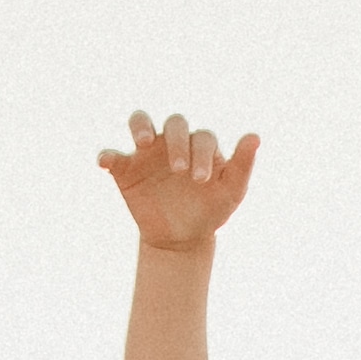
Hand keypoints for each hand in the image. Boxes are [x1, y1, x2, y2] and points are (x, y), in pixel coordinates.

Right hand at [103, 110, 260, 251]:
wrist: (181, 239)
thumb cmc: (210, 211)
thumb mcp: (230, 192)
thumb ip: (242, 164)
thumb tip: (255, 136)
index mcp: (199, 144)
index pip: (201, 138)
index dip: (201, 155)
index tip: (200, 181)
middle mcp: (173, 141)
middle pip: (174, 124)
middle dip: (176, 142)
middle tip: (178, 170)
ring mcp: (147, 152)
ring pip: (140, 121)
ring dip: (140, 125)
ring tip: (143, 142)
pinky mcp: (126, 168)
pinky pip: (113, 155)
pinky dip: (108, 155)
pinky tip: (105, 162)